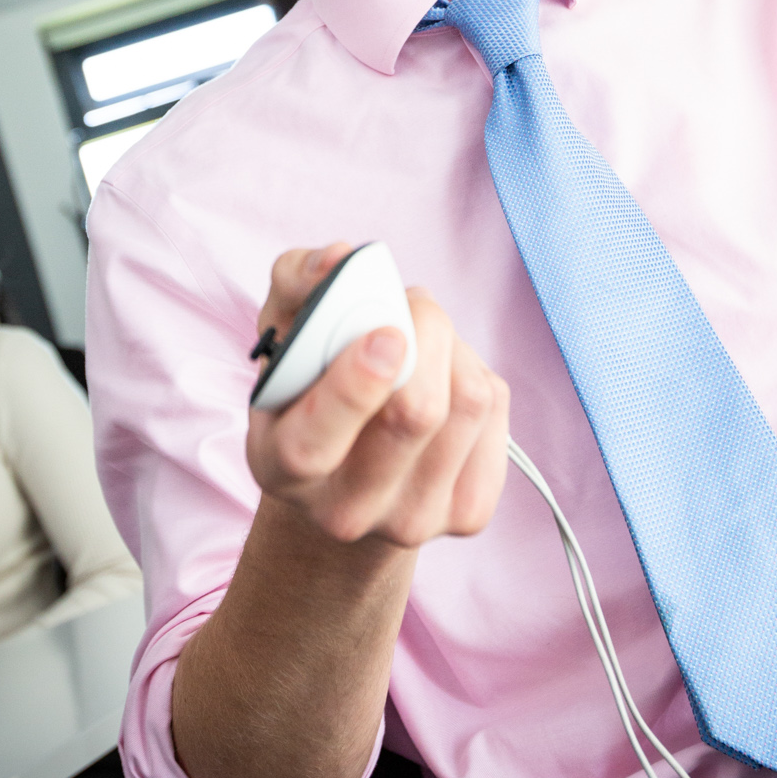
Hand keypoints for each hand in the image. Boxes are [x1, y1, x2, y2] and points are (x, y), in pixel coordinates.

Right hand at [246, 242, 508, 547]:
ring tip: (422, 341)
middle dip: (424, 331)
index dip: (353, 387)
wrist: (345, 480)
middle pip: (414, 414)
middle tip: (407, 303)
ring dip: (452, 344)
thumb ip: (297, 283)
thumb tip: (339, 259)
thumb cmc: (310, 389)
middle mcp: (345, 508)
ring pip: (466, 401)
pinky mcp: (469, 511)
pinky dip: (473, 370)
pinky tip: (443, 376)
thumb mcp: (284, 334)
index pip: (313, 443)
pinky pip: (494, 409)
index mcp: (282, 465)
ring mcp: (412, 518)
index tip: (385, 334)